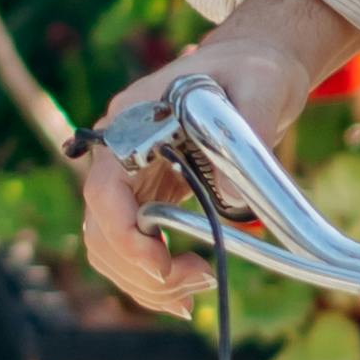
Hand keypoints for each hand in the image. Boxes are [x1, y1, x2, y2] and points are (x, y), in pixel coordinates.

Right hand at [76, 0, 348, 318]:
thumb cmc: (253, 68)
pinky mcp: (148, 196)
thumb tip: (229, 197)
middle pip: (99, 230)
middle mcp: (117, 153)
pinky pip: (132, 247)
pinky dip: (151, 277)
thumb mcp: (259, 86)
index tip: (164, 265)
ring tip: (193, 294)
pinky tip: (185, 291)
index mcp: (131, 122)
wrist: (251, 65)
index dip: (124, 236)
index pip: (103, 190)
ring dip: (144, 283)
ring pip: (109, 248)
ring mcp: (129, 177)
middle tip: (195, 286)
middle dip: (139, 271)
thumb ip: (247, 130)